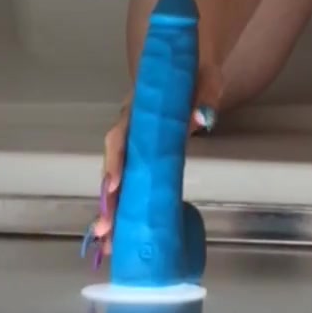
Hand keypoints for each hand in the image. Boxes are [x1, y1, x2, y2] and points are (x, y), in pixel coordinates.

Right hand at [88, 64, 223, 259]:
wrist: (191, 69)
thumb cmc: (196, 76)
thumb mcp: (206, 80)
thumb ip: (205, 97)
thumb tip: (202, 117)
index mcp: (137, 110)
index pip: (120, 135)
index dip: (116, 160)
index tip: (115, 184)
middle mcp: (128, 130)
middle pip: (112, 165)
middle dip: (107, 198)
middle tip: (105, 228)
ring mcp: (133, 147)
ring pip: (115, 180)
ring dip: (110, 210)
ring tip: (107, 243)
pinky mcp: (141, 160)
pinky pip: (127, 185)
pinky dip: (122, 208)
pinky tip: (118, 235)